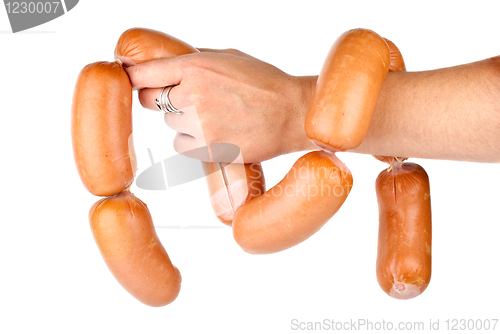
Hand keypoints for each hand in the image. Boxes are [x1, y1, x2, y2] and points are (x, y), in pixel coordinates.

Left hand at [125, 48, 315, 162]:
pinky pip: (181, 146)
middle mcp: (192, 95)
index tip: (129, 79)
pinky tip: (216, 134)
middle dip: (163, 99)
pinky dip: (193, 142)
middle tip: (189, 100)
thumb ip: (193, 60)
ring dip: (184, 122)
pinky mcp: (208, 149)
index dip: (134, 77)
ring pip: (169, 126)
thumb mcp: (229, 57)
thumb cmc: (265, 83)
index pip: (144, 73)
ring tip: (215, 118)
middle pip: (150, 101)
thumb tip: (163, 63)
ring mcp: (199, 124)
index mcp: (195, 66)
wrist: (292, 114)